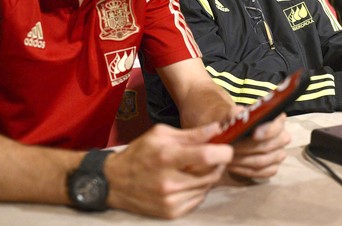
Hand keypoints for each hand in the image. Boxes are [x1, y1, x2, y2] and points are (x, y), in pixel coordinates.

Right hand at [105, 123, 232, 218]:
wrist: (114, 182)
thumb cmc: (140, 153)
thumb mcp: (161, 135)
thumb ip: (191, 134)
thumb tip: (218, 129)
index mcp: (166, 157)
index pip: (206, 156)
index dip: (224, 151)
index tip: (226, 147)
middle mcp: (169, 182)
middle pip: (211, 174)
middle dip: (217, 163)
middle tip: (212, 155)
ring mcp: (170, 200)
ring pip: (207, 187)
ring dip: (208, 176)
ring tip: (194, 168)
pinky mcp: (171, 213)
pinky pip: (198, 199)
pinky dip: (198, 189)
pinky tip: (186, 181)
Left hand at [227, 113, 289, 179]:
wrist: (236, 139)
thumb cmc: (238, 125)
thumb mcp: (235, 115)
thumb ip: (237, 113)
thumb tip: (238, 118)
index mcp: (276, 120)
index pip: (277, 126)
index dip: (267, 131)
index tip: (253, 134)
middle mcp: (282, 137)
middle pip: (268, 146)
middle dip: (247, 148)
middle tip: (232, 147)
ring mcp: (279, 154)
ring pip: (263, 161)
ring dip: (242, 160)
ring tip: (228, 156)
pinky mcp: (273, 168)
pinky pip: (261, 173)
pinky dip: (244, 170)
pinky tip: (233, 166)